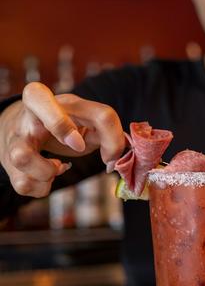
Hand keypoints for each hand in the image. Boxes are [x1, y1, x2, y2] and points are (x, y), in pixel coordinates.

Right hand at [0, 82, 125, 197]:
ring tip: (57, 168)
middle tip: (78, 146)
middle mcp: (29, 114)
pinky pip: (24, 185)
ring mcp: (16, 140)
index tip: (82, 144)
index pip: (63, 97)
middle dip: (61, 126)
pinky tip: (48, 178)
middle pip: (33, 99)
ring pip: (22, 157)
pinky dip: (43, 188)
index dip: (79, 122)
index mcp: (49, 99)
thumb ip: (107, 131)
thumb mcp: (85, 120)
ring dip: (47, 173)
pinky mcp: (10, 166)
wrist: (25, 132)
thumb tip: (113, 160)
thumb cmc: (63, 126)